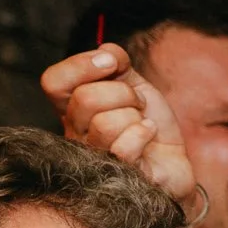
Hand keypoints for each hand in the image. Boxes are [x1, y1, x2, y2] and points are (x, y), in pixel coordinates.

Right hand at [41, 45, 196, 212]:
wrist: (173, 161)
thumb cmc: (147, 124)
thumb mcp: (134, 84)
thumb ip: (118, 64)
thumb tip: (107, 52)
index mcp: (72, 108)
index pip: (53, 82)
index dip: (81, 65)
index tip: (112, 62)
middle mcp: (75, 134)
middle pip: (84, 99)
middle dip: (122, 92)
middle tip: (138, 102)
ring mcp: (94, 158)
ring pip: (104, 124)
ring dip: (134, 115)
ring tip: (143, 121)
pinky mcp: (118, 175)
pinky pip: (123, 148)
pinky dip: (144, 133)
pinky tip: (149, 134)